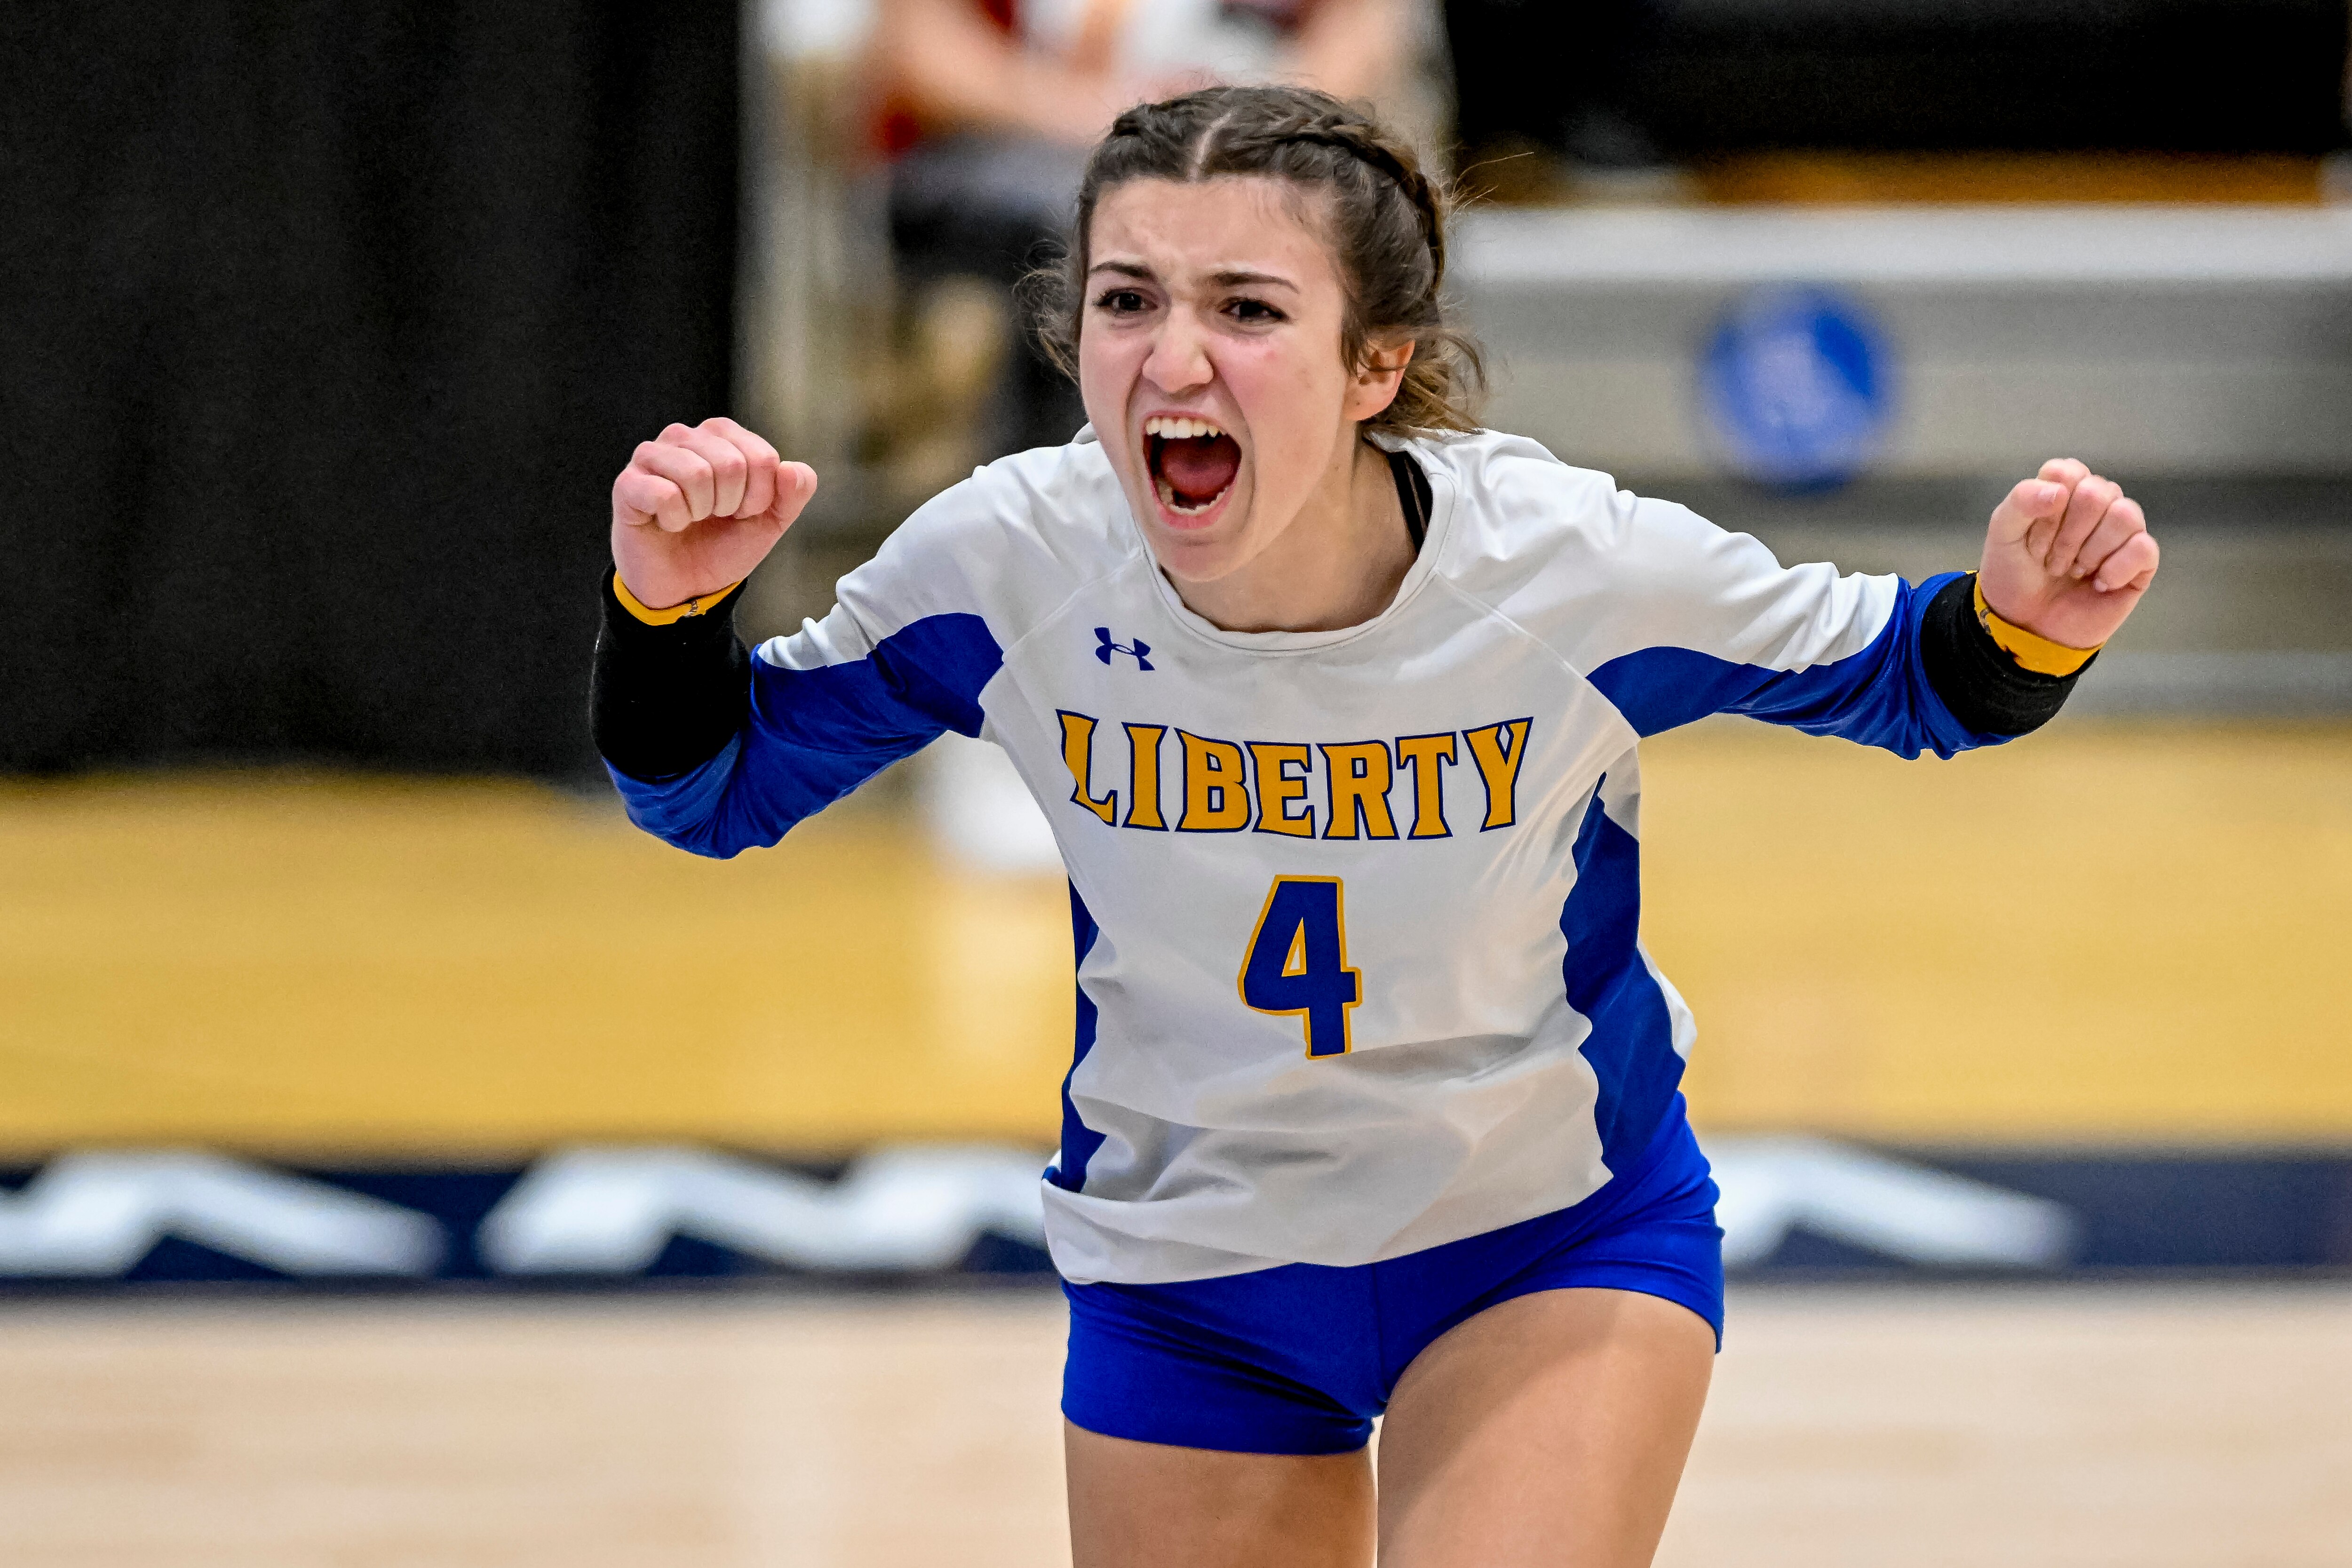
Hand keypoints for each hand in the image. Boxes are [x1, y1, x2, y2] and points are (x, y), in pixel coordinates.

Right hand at [610, 417, 817, 609]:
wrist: (683, 586)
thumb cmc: (720, 545)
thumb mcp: (769, 522)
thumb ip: (793, 494)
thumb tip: (792, 470)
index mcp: (722, 436)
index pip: (763, 458)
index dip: (760, 497)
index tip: (741, 511)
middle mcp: (686, 437)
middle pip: (732, 463)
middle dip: (732, 505)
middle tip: (714, 517)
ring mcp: (652, 456)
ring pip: (698, 474)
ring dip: (702, 511)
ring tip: (691, 518)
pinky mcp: (628, 483)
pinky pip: (665, 494)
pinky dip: (675, 520)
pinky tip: (668, 523)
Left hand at [1978, 459, 2158, 649]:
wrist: (2024, 624)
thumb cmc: (2014, 575)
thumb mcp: (2003, 534)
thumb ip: (2021, 502)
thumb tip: (2059, 491)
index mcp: (2066, 489)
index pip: (2066, 472)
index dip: (2046, 509)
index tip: (2031, 539)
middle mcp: (2099, 503)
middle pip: (2097, 492)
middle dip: (2066, 535)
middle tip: (2051, 561)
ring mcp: (2122, 532)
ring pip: (2126, 514)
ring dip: (2091, 550)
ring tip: (2075, 571)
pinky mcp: (2140, 562)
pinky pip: (2144, 547)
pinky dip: (2115, 569)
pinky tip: (2097, 583)